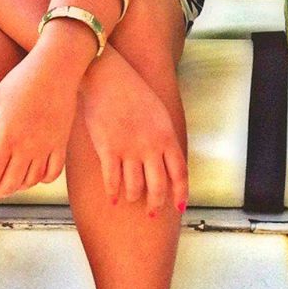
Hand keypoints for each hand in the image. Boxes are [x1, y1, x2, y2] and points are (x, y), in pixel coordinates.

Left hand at [0, 46, 80, 203]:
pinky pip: (52, 174)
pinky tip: (32, 174)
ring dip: (16, 186)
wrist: (56, 68)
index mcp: (6, 136)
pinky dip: (40, 180)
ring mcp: (46, 147)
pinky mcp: (61, 144)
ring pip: (29, 182)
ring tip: (8, 179)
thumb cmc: (21, 80)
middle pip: (9, 184)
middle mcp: (27, 147)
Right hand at [80, 50, 187, 215]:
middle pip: (158, 186)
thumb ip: (164, 136)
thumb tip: (167, 157)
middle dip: (156, 204)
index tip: (178, 206)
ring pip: (135, 187)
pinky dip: (113, 193)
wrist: (107, 76)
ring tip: (131, 199)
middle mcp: (150, 146)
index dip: (180, 193)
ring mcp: (129, 148)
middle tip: (152, 212)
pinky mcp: (108, 148)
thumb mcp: (158, 112)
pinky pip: (112, 180)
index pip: (179, 173)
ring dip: (134, 197)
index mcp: (166, 136)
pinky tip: (113, 199)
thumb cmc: (132, 90)